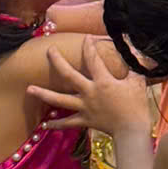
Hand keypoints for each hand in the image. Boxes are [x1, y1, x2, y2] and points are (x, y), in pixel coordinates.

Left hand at [28, 36, 149, 138]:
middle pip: (68, 74)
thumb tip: (137, 50)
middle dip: (57, 61)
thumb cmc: (137, 105)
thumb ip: (135, 65)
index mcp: (103, 81)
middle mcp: (89, 92)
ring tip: (30, 89)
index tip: (85, 38)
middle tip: (49, 51)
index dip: (88, 46)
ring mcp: (85, 107)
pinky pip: (68, 123)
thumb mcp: (138, 81)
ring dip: (44, 94)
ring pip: (60, 100)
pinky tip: (44, 124)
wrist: (131, 130)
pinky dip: (56, 124)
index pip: (93, 59)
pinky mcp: (85, 120)